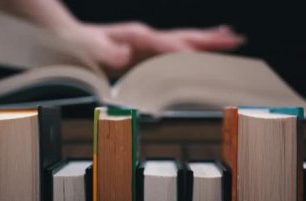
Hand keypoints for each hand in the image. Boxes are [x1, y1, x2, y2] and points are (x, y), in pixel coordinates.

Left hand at [71, 22, 244, 76]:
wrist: (70, 36)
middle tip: (235, 38)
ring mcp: (146, 42)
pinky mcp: (145, 49)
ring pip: (183, 39)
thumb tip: (123, 56)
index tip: (208, 59)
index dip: (186, 52)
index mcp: (136, 36)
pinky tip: (197, 51)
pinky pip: (173, 48)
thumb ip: (105, 53)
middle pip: (184, 36)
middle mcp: (145, 36)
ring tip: (228, 37)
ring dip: (207, 40)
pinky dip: (191, 48)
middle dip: (210, 38)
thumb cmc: (79, 44)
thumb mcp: (87, 50)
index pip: (167, 45)